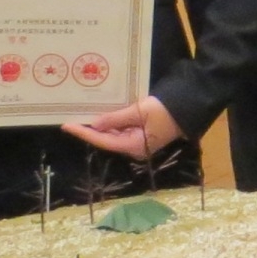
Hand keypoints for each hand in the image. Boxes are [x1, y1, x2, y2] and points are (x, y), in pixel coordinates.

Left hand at [64, 97, 183, 160]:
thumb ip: (116, 118)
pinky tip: (103, 116)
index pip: (102, 141)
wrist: (189, 109)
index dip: (84, 133)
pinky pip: (122, 131)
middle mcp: (133, 148)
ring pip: (114, 136)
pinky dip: (112, 124)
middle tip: (72, 119)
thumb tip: (95, 124)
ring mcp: (139, 143)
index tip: (67, 126)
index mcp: (133, 146)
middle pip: (106, 140)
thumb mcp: (139, 111)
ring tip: (83, 116)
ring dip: (100, 126)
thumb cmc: (165, 110)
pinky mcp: (142, 136)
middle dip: (90, 130)